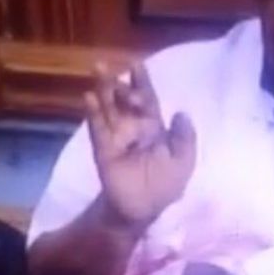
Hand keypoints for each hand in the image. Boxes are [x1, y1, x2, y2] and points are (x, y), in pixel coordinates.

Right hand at [84, 62, 196, 230]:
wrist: (142, 211)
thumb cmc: (164, 186)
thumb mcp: (183, 162)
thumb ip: (185, 138)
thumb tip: (182, 112)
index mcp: (154, 128)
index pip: (148, 100)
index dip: (142, 82)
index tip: (136, 63)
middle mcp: (133, 128)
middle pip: (124, 99)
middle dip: (118, 83)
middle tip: (110, 65)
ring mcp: (117, 137)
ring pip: (109, 108)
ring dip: (103, 89)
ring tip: (98, 69)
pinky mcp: (104, 150)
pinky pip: (98, 129)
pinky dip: (94, 113)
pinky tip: (88, 97)